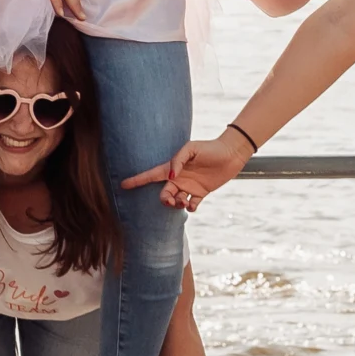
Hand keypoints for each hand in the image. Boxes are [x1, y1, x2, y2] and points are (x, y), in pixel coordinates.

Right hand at [123, 135, 251, 210]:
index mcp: (172, 168)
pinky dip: (189, 208)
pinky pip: (191, 205)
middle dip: (164, 200)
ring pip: (176, 201)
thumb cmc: (210, 148)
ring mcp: (189, 186)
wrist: (231, 154)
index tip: (123, 185)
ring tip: (184, 202)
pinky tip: (192, 204)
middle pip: (164, 194)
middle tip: (171, 200)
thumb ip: (178, 161)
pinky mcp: (201, 193)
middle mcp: (179, 178)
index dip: (137, 180)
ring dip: (177, 205)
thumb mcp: (191, 149)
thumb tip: (170, 177)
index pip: (151, 175)